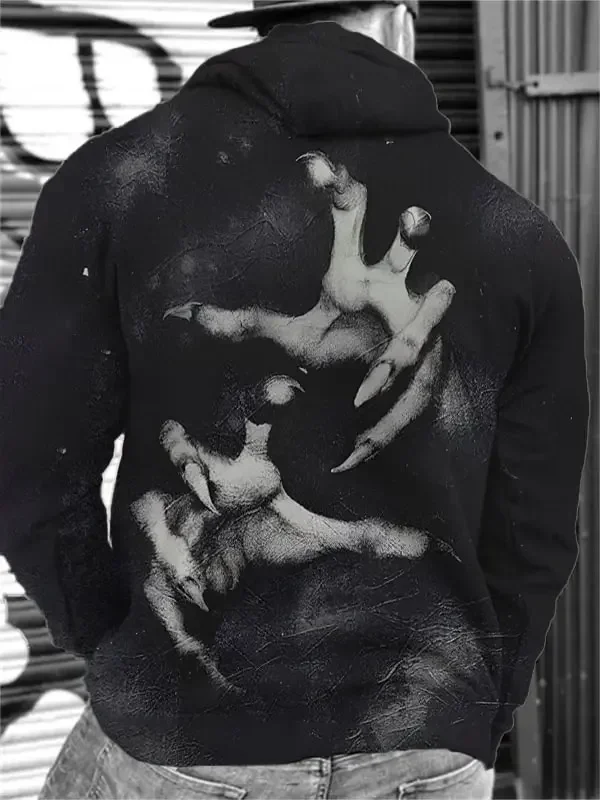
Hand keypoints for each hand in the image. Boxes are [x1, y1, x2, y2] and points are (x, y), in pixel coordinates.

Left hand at [165, 152, 454, 471]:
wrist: (377, 387)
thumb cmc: (338, 345)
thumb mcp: (286, 335)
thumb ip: (238, 325)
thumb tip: (175, 317)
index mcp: (353, 270)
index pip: (350, 217)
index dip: (336, 188)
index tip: (311, 163)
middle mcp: (390, 286)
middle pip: (408, 244)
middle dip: (413, 229)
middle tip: (411, 216)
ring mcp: (416, 322)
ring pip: (438, 300)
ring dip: (433, 309)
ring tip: (431, 317)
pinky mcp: (428, 363)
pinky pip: (412, 381)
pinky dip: (386, 409)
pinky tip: (351, 449)